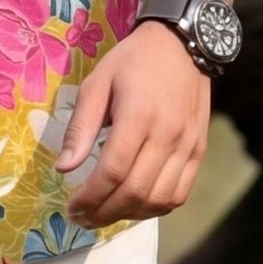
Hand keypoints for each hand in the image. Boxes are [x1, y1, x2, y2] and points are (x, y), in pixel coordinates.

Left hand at [55, 22, 212, 228]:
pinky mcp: (199, 151)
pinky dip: (155, 208)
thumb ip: (81, 127)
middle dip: (104, 213)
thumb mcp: (97, 83)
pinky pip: (179, 194)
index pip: (113, 171)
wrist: (182, 44)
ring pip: (159, 200)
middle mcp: (167, 135)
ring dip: (128, 215)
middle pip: (135, 192)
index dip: (90, 197)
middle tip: (82, 219)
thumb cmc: (133, 61)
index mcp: (138, 116)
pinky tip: (134, 206)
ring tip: (104, 214)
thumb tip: (64, 169)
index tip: (71, 208)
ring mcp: (188, 146)